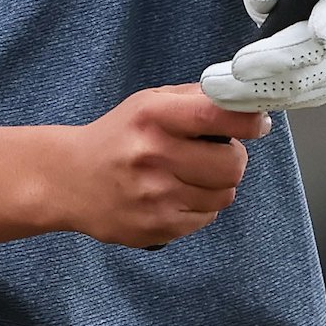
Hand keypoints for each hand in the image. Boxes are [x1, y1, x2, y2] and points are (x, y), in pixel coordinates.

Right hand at [0, 86, 270, 250]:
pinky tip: (177, 195)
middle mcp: (153, 155)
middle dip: (233, 158)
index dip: (249, 120)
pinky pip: (206, 218)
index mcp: (152, 116)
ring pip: (224, 194)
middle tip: (218, 154)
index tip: (257, 123)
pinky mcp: (157, 227)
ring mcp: (155, 196)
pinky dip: (201, 207)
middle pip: (232, 163)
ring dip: (218, 185)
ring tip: (192, 176)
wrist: (68, 180)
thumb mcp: (147, 103)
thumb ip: (195, 98)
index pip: (218, 114)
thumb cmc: (116, 138)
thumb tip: (246, 102)